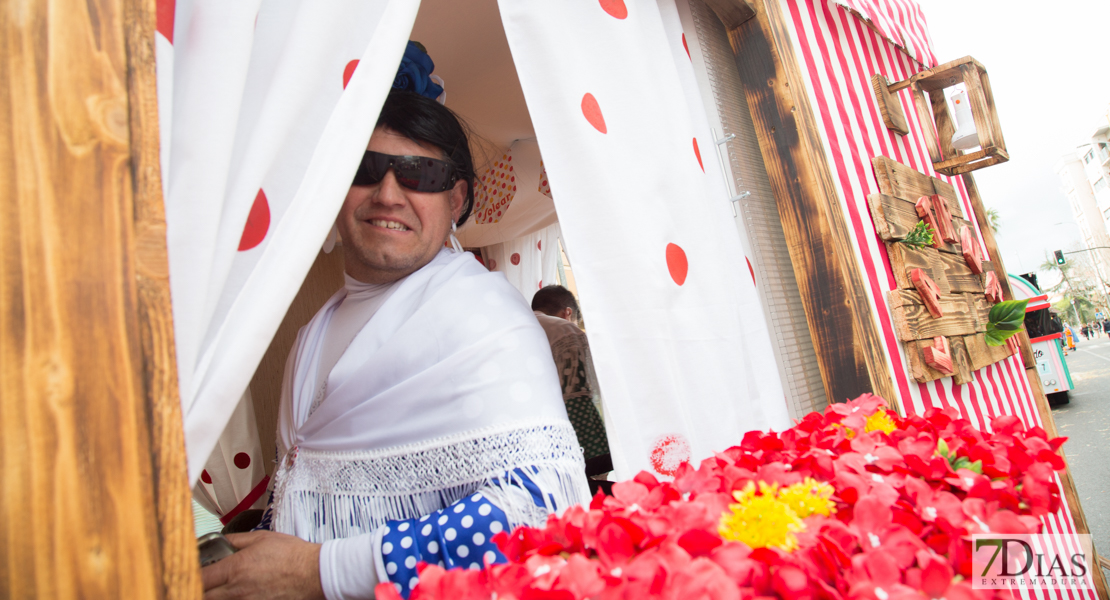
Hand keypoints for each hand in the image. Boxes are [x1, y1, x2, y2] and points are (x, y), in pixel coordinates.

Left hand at [202, 531, 324, 599]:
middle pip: (202, 596)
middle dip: (199, 589)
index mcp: (235, 568)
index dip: (191, 576)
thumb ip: (236, 540)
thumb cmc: (292, 555)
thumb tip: (220, 541)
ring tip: (218, 589)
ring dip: (213, 597)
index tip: (192, 572)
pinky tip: (236, 595)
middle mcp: (236, 590)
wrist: (314, 573)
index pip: (200, 578)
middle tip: (204, 583)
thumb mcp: (262, 538)